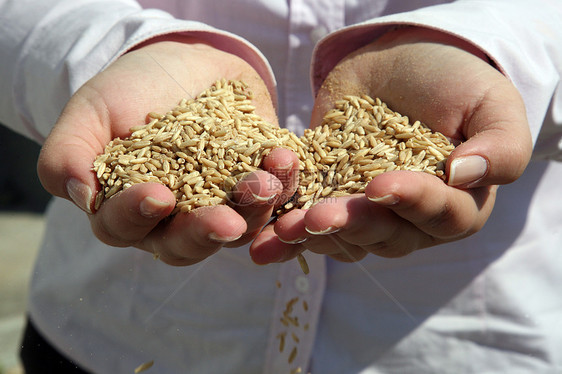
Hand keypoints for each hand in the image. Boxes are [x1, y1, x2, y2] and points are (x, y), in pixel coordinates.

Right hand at [37, 37, 298, 265]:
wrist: (185, 65)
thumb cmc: (131, 90)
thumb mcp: (91, 111)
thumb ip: (69, 155)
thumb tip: (81, 198)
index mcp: (126, 209)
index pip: (123, 228)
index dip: (137, 216)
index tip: (157, 194)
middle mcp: (173, 220)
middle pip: (185, 246)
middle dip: (206, 233)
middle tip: (226, 221)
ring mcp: (218, 207)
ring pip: (237, 230)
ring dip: (254, 211)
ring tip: (265, 181)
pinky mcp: (255, 189)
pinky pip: (274, 200)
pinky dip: (284, 186)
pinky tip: (285, 161)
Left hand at [250, 27, 531, 262]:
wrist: (399, 61)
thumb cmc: (454, 80)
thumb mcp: (491, 102)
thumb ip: (500, 145)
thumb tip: (467, 176)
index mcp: (457, 203)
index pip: (441, 216)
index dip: (412, 204)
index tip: (381, 184)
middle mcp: (411, 219)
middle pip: (386, 236)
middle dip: (352, 225)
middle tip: (318, 217)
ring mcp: (367, 212)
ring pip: (344, 239)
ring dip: (312, 237)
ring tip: (282, 229)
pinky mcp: (328, 196)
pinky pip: (308, 223)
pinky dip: (285, 233)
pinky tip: (260, 240)